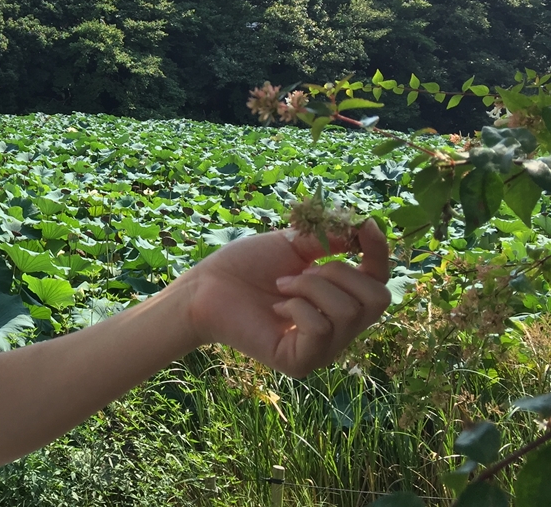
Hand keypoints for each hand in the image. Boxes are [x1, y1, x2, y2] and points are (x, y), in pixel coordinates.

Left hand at [177, 219, 390, 377]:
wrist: (206, 286)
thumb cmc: (246, 265)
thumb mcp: (294, 244)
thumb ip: (332, 240)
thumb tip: (366, 225)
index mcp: (341, 299)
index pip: (380, 282)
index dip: (380, 254)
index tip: (364, 227)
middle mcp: (339, 329)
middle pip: (377, 299)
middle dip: (337, 273)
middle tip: (300, 273)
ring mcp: (323, 349)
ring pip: (348, 311)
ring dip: (309, 287)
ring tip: (281, 288)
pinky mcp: (301, 362)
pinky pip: (321, 329)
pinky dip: (296, 308)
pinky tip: (275, 309)